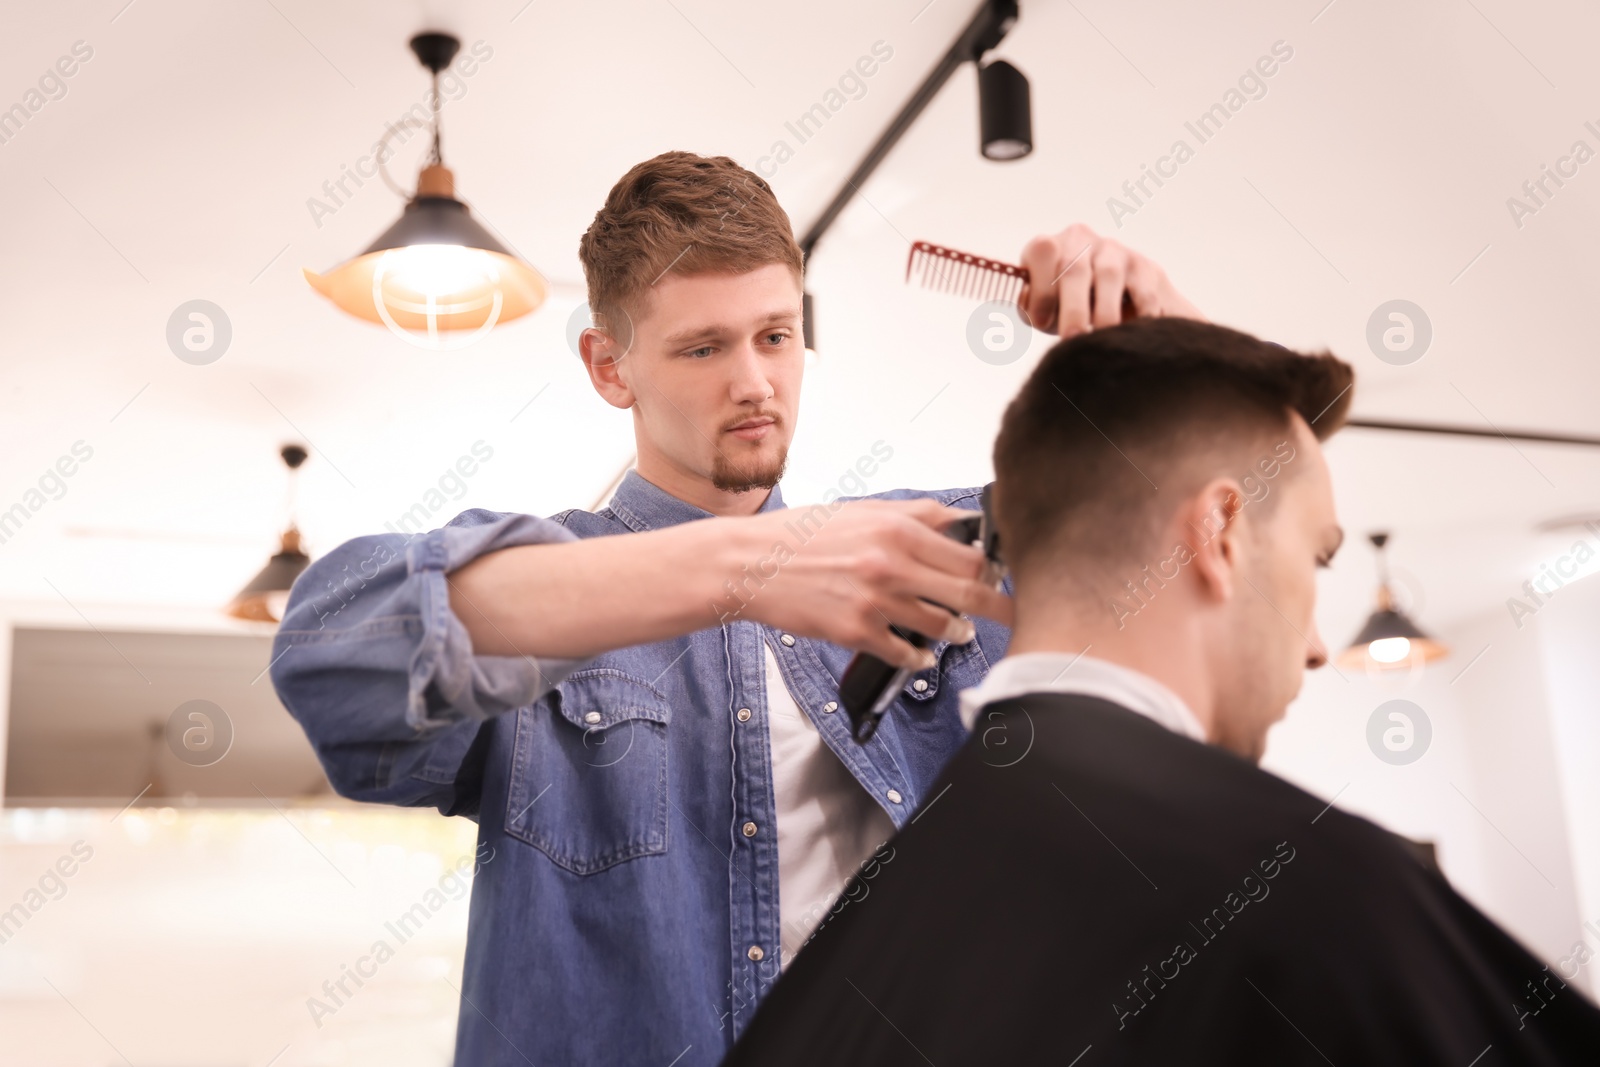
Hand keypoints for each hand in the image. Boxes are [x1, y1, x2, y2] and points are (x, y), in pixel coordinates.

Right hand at [737, 499, 1012, 670]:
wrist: (750, 563)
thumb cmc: (801, 535)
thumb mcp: (861, 510)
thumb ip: (912, 515)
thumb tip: (956, 519)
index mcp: (897, 529)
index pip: (968, 553)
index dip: (992, 569)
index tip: (999, 577)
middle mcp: (892, 564)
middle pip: (968, 592)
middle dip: (997, 607)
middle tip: (1010, 614)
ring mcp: (875, 601)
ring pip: (942, 625)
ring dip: (958, 632)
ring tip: (960, 632)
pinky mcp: (856, 631)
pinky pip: (905, 652)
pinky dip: (919, 657)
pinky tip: (920, 654)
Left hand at [1017, 223, 1204, 337]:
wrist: (1111, 298)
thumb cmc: (1064, 306)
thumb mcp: (1042, 309)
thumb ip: (1033, 312)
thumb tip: (1037, 314)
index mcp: (1049, 247)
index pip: (1042, 252)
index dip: (1041, 288)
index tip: (1042, 323)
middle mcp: (1081, 241)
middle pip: (1075, 268)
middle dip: (1074, 308)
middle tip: (1073, 338)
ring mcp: (1115, 251)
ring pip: (1109, 276)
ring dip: (1106, 312)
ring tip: (1103, 340)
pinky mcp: (1146, 268)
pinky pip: (1144, 292)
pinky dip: (1139, 315)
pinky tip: (1134, 335)